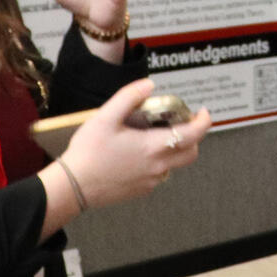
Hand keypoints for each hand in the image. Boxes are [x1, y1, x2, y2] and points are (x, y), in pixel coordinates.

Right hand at [53, 77, 212, 211]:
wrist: (73, 187)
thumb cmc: (87, 152)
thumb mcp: (105, 117)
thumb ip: (128, 97)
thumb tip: (148, 86)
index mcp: (152, 147)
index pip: (192, 135)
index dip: (203, 122)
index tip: (202, 113)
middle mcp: (157, 167)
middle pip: (191, 152)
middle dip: (192, 137)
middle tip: (180, 123)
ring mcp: (150, 181)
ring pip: (175, 164)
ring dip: (173, 149)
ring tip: (152, 136)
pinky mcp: (141, 190)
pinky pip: (158, 175)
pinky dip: (157, 162)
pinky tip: (136, 154)